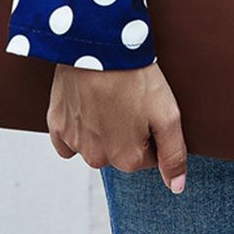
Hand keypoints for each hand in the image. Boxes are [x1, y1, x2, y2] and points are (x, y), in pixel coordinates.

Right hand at [47, 61, 188, 192]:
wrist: (98, 45)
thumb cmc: (136, 77)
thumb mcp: (168, 114)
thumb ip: (174, 154)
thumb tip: (177, 187)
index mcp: (127, 159)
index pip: (149, 156)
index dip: (152, 129)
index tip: (149, 107)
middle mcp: (98, 159)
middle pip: (121, 150)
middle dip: (128, 130)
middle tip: (130, 98)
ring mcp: (74, 143)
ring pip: (96, 142)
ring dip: (104, 126)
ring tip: (110, 94)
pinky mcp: (56, 124)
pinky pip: (68, 137)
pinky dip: (78, 125)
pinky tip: (86, 103)